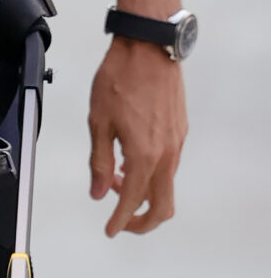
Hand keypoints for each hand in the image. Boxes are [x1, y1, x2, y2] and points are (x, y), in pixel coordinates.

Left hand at [88, 37, 186, 235]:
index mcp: (144, 154)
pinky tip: (130, 161)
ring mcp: (177, 142)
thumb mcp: (98, 122)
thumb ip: (99, 162)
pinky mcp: (180, 131)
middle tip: (122, 222)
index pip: (132, 201)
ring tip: (116, 181)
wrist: (148, 48)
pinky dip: (152, 174)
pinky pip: (169, 165)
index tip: (111, 230)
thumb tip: (98, 191)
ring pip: (166, 185)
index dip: (120, 221)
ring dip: (144, 193)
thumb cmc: (120, 78)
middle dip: (143, 221)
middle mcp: (166, 153)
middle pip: (163, 205)